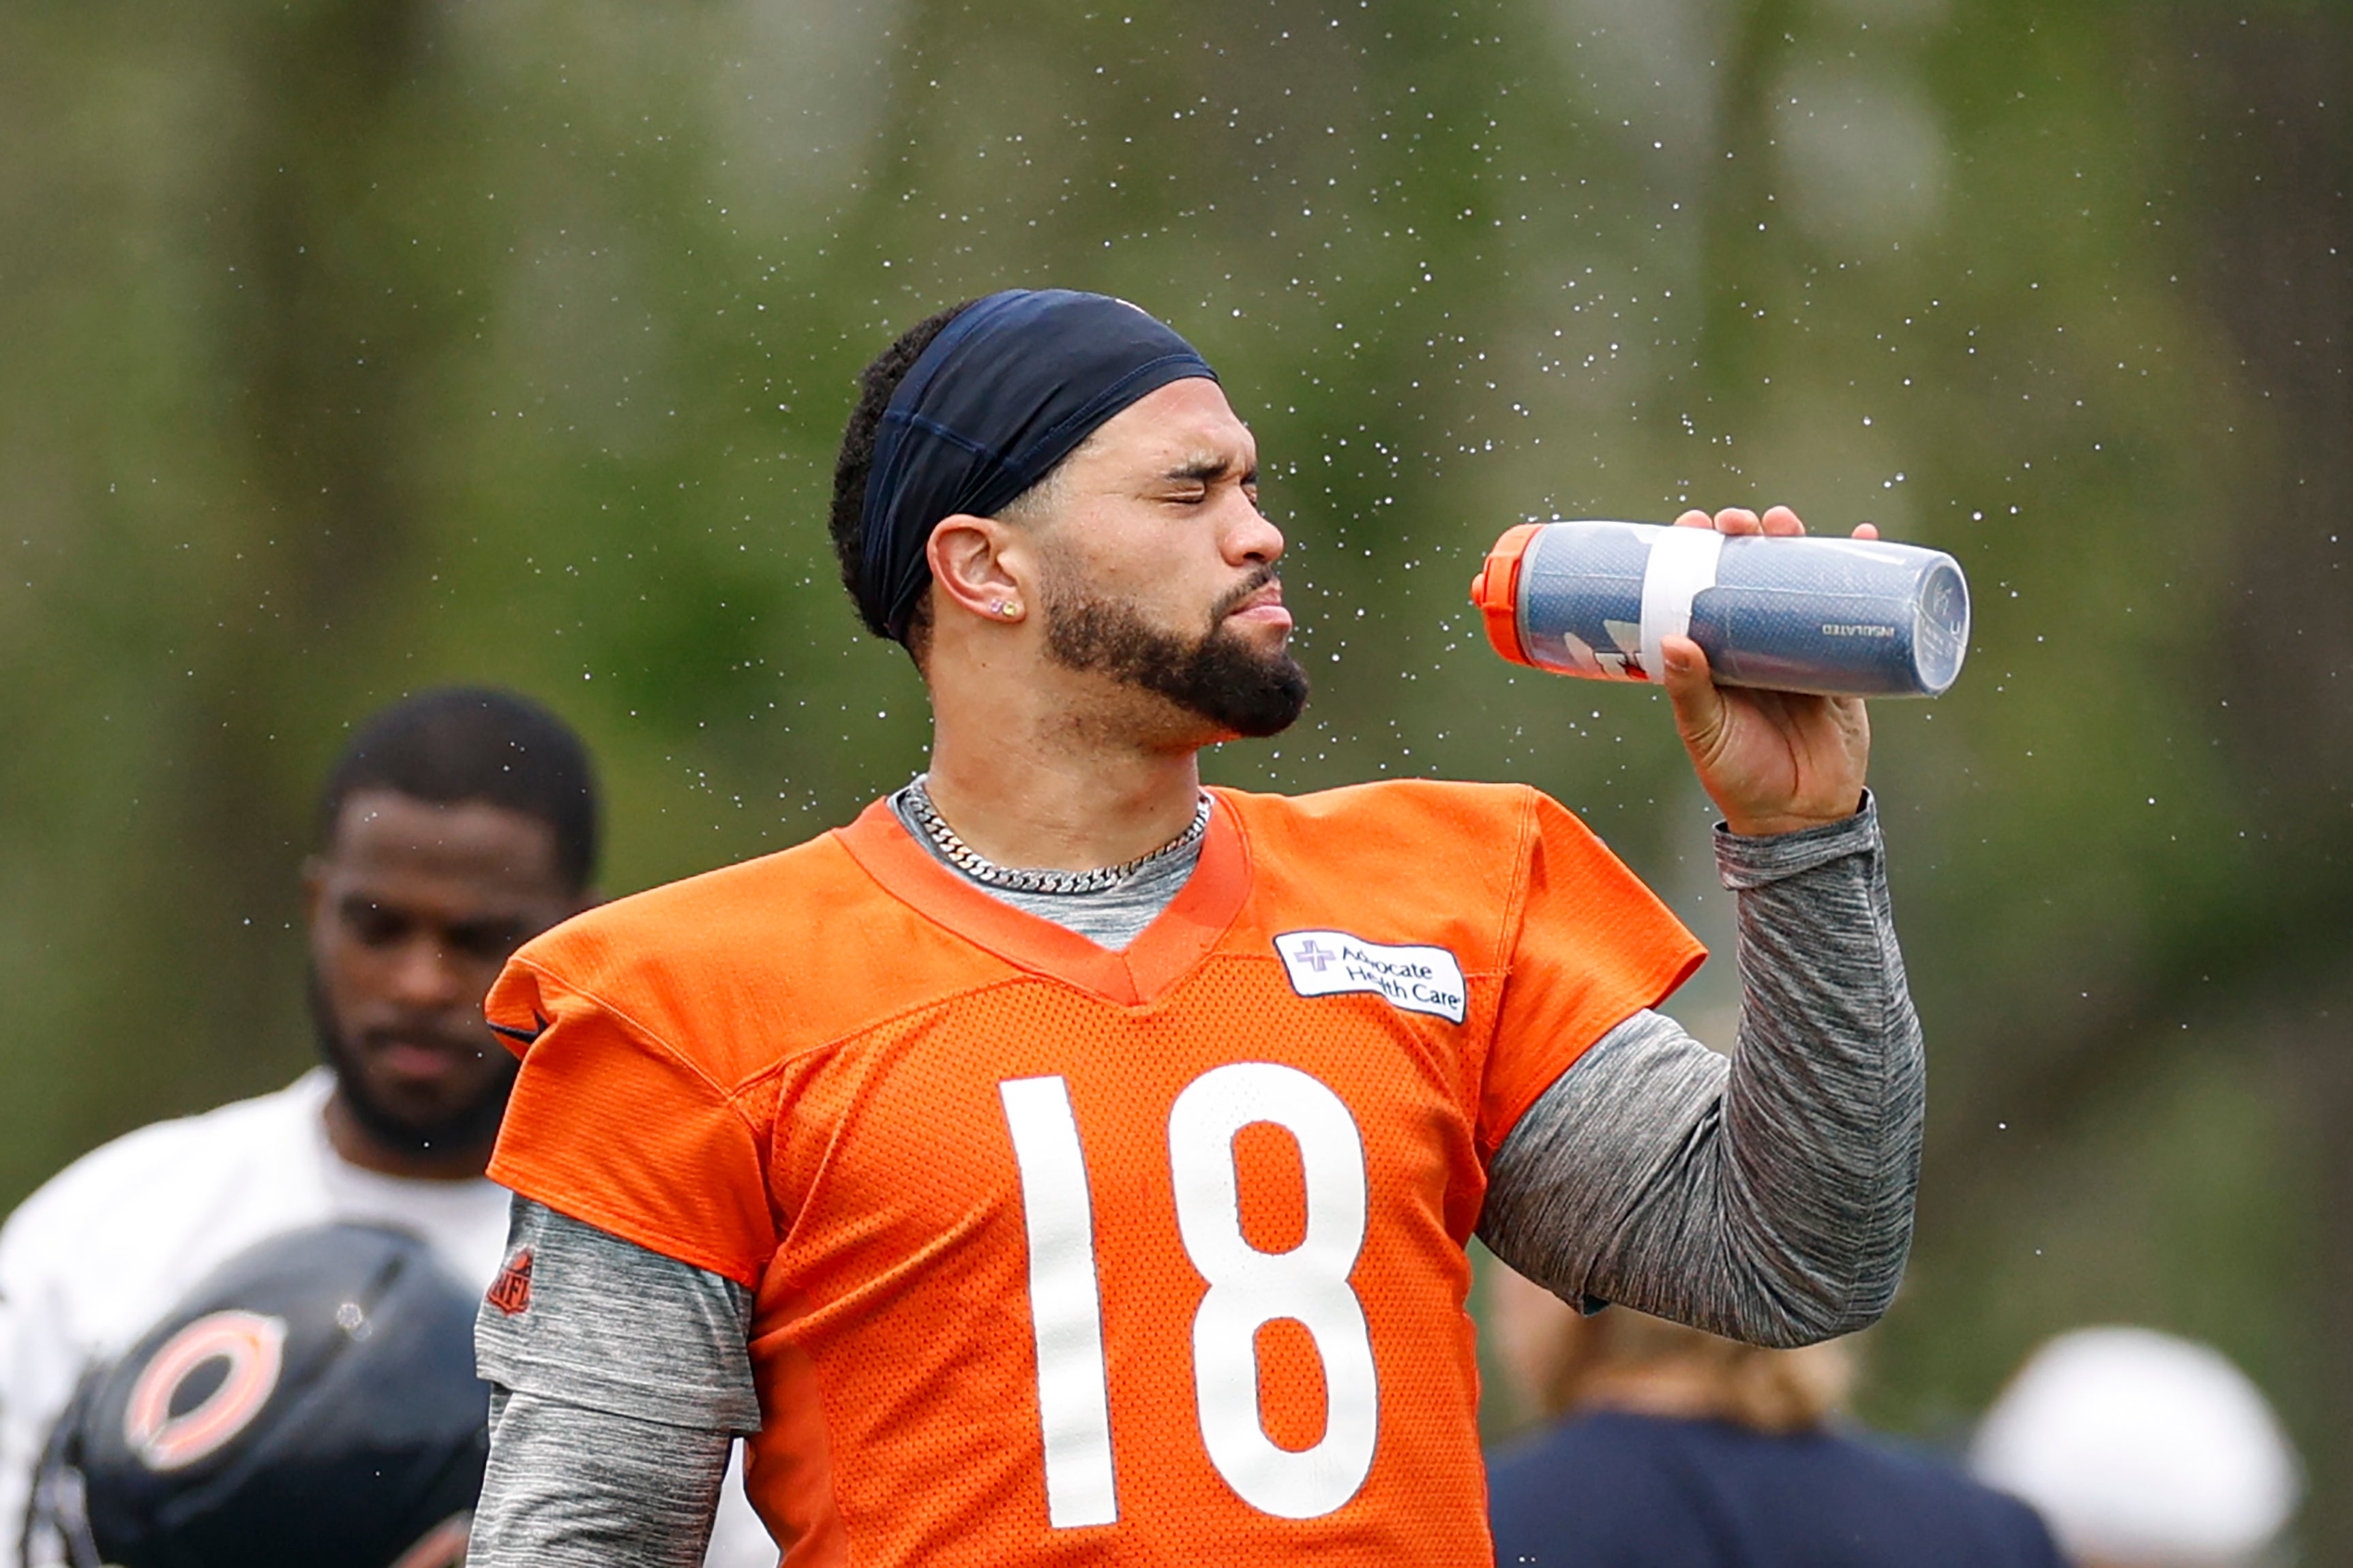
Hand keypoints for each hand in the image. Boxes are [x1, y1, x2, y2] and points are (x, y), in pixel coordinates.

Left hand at [1658, 506, 1871, 836]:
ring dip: (1798, 545)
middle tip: (1741, 522)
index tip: (1692, 525)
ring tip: (1788, 524)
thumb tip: (1674, 641)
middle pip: (1754, 576)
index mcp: (1716, 654)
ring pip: (1801, 585)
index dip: (1699, 554)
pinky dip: (1866, 573)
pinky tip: (1866, 537)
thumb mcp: (1706, 732)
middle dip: (1748, 540)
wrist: (1799, 819)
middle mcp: (1757, 644)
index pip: (1703, 590)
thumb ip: (1689, 692)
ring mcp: (1802, 650)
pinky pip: (1855, 612)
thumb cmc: (1740, 778)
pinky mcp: (1844, 664)